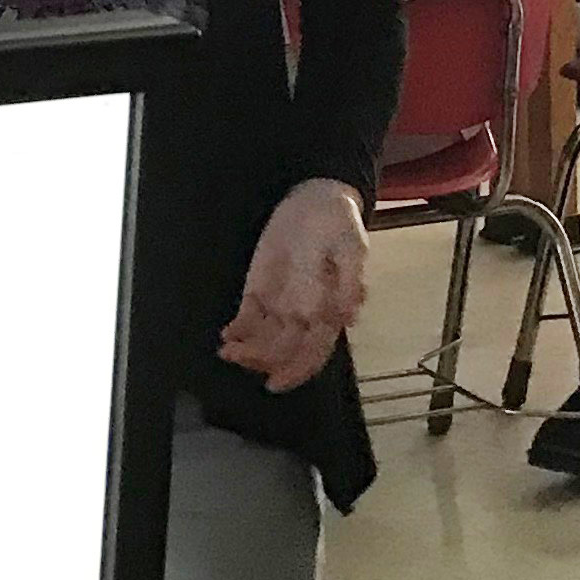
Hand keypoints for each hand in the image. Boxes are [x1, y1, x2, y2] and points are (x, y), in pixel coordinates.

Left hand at [218, 177, 366, 389]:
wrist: (316, 197)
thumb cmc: (339, 224)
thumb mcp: (352, 248)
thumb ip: (349, 283)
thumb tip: (349, 319)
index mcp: (329, 311)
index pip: (314, 352)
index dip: (296, 371)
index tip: (276, 383)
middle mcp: (304, 315)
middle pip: (282, 350)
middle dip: (261, 360)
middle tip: (239, 357)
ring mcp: (280, 303)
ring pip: (263, 339)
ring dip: (246, 350)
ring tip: (228, 349)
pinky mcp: (260, 289)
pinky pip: (248, 317)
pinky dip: (238, 330)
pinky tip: (227, 335)